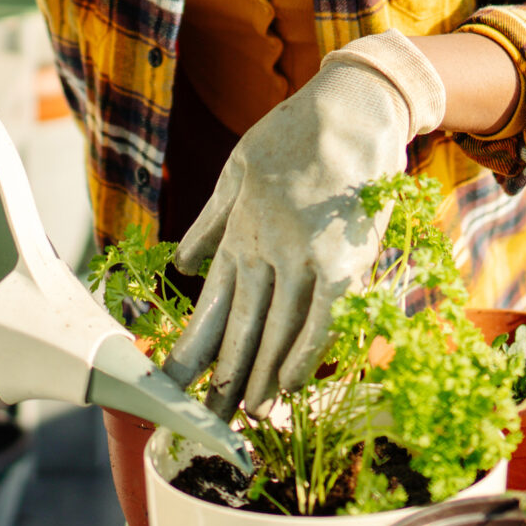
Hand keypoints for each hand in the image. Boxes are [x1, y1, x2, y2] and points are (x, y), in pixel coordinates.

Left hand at [164, 34, 445, 412]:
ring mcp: (306, 255)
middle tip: (203, 420)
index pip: (209, 304)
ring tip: (246, 414)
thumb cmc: (295, 133)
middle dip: (220, 378)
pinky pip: (323, 317)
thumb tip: (185, 262)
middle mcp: (267, 249)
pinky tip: (290, 384)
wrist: (354, 105)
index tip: (171, 384)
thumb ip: (213, 220)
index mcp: (239, 230)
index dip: (191, 348)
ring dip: (261, 376)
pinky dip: (305, 354)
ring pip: (279, 330)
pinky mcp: (345, 257)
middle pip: (241, 327)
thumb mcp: (238, 168)